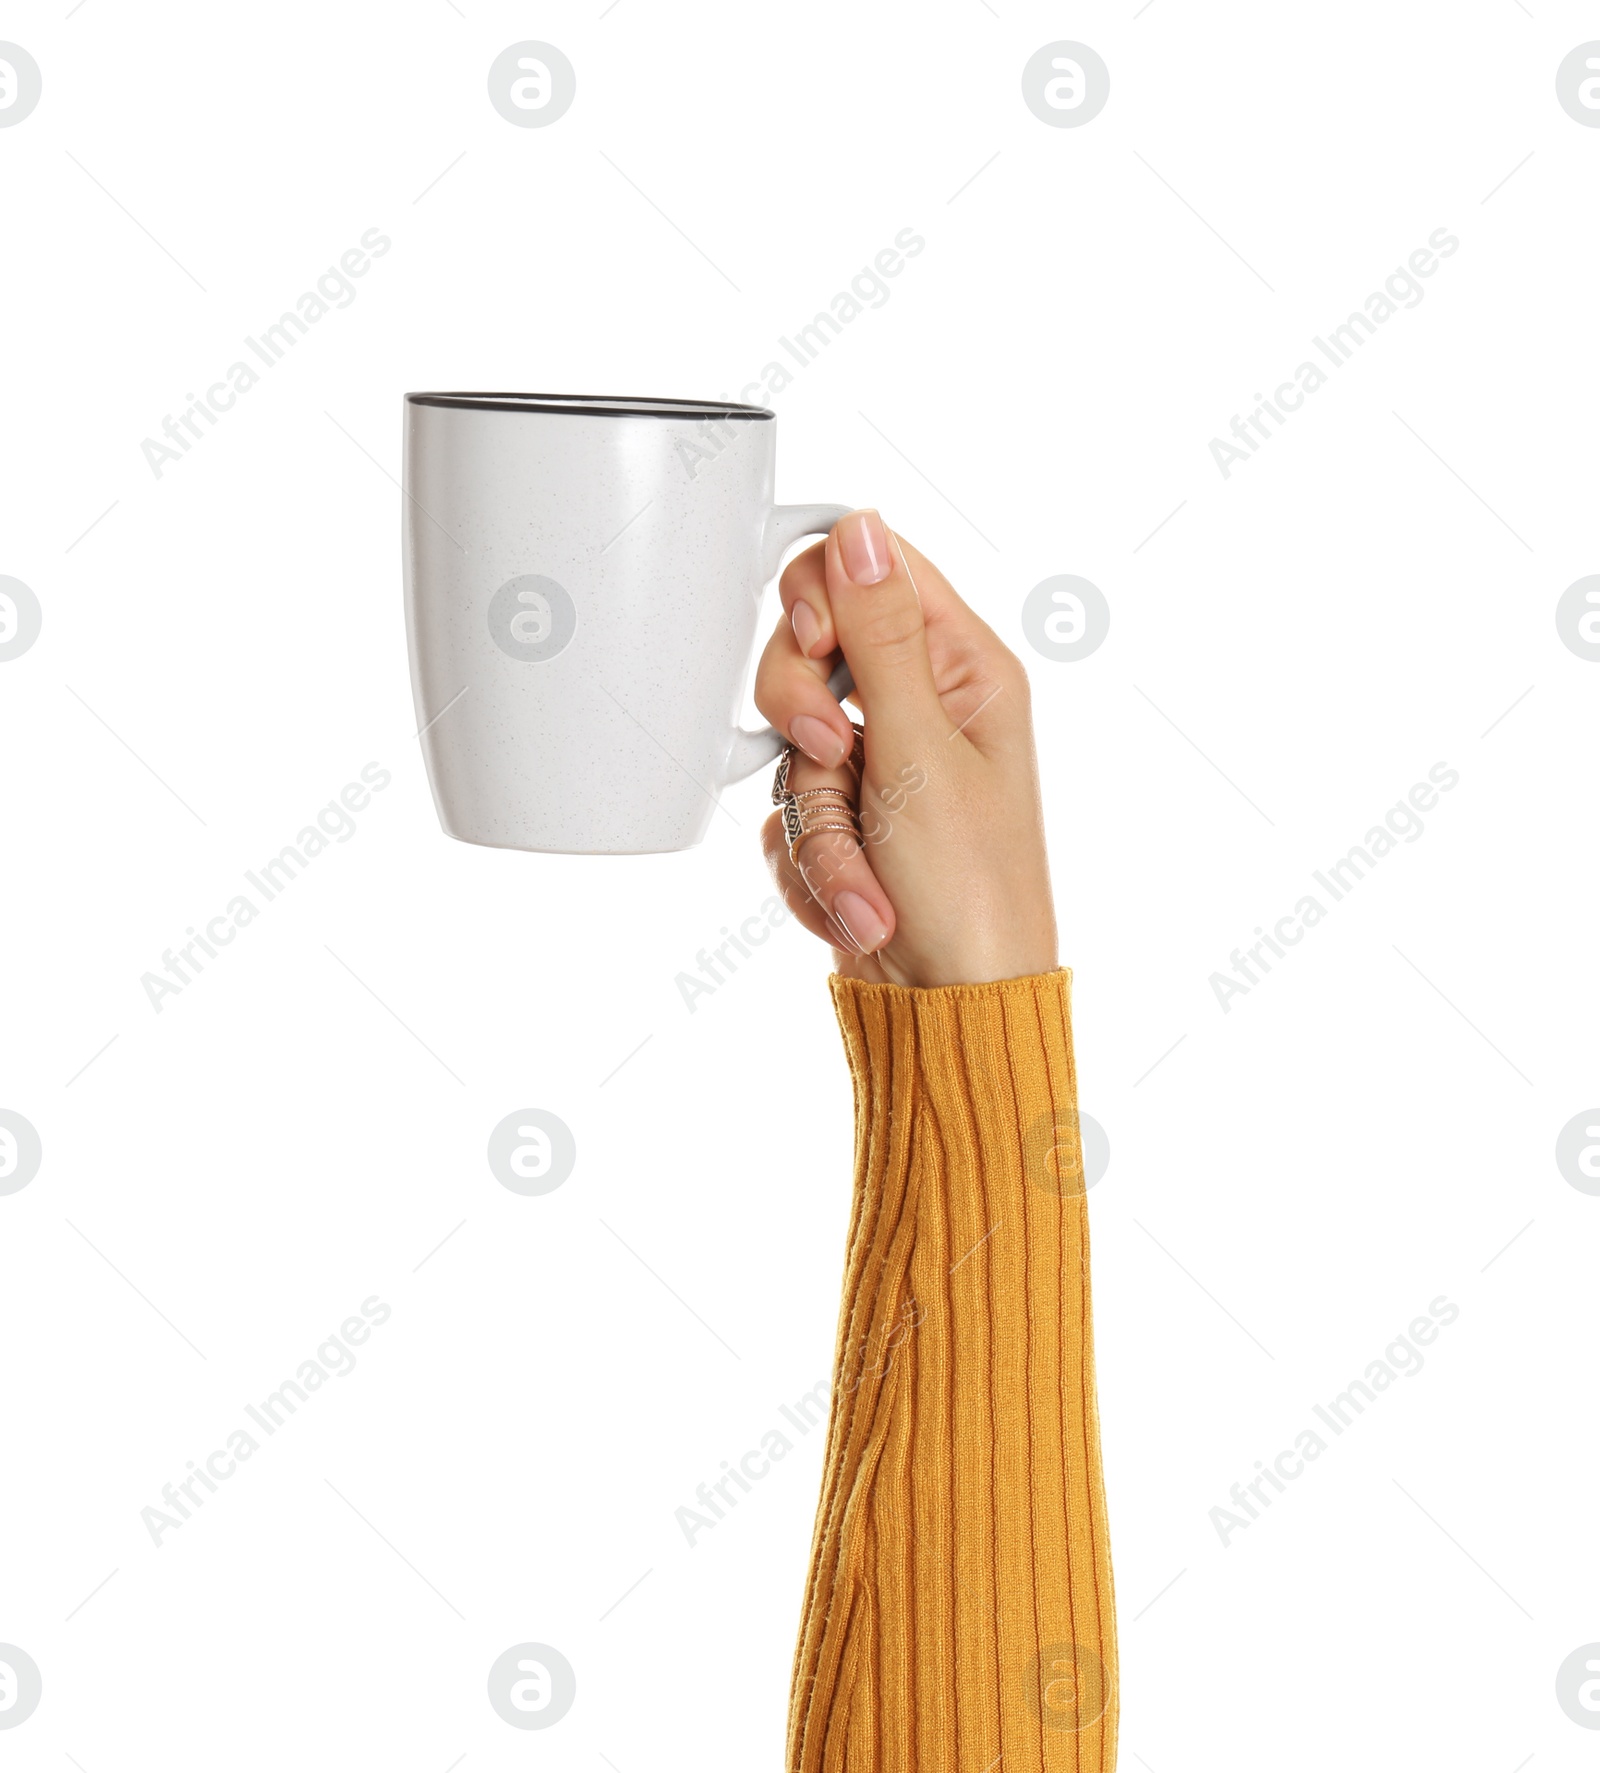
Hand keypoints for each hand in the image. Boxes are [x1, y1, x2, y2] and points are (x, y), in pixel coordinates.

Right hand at [754, 509, 1056, 987]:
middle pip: (809, 650)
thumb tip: (863, 527)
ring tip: (865, 874)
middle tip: (831, 756)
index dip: (823, 598)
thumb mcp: (919, 751)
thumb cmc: (969, 893)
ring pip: (789, 743)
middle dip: (802, 715)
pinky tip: (857, 900)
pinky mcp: (843, 824)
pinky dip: (810, 864)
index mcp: (964, 669)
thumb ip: (881, 637)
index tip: (817, 649)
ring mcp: (878, 768)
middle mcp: (921, 707)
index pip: (873, 572)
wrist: (950, 1012)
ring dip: (816, 823)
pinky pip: (783, 811)